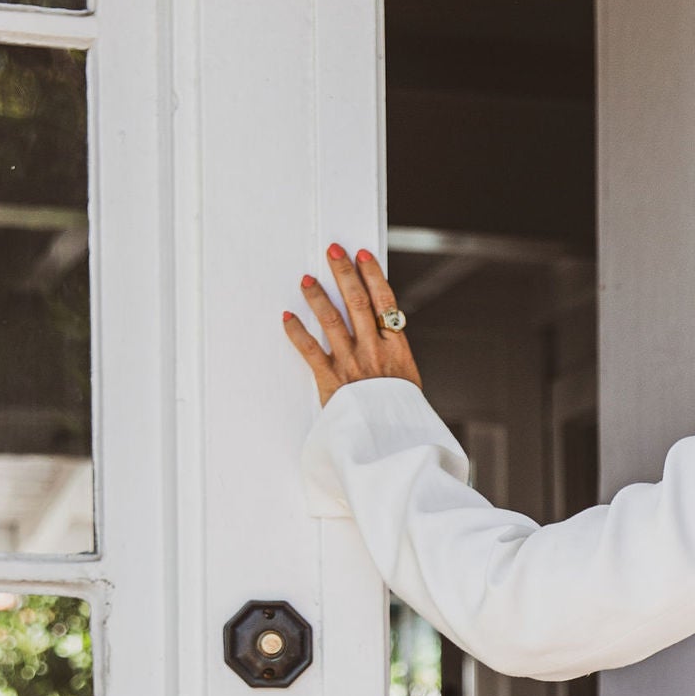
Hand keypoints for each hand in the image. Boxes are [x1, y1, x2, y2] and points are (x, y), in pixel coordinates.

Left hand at [282, 244, 422, 406]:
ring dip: (317, 296)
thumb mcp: (407, 378)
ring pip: (332, 320)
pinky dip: (296, 332)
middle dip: (344, 272)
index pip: (384, 302)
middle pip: (357, 302)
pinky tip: (288, 316)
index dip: (373, 275)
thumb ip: (392, 351)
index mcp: (397, 348)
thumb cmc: (398, 413)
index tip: (362, 255)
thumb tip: (381, 325)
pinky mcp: (331, 380)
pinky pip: (310, 350)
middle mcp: (375, 351)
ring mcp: (352, 364)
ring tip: (306, 279)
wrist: (391, 445)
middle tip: (333, 251)